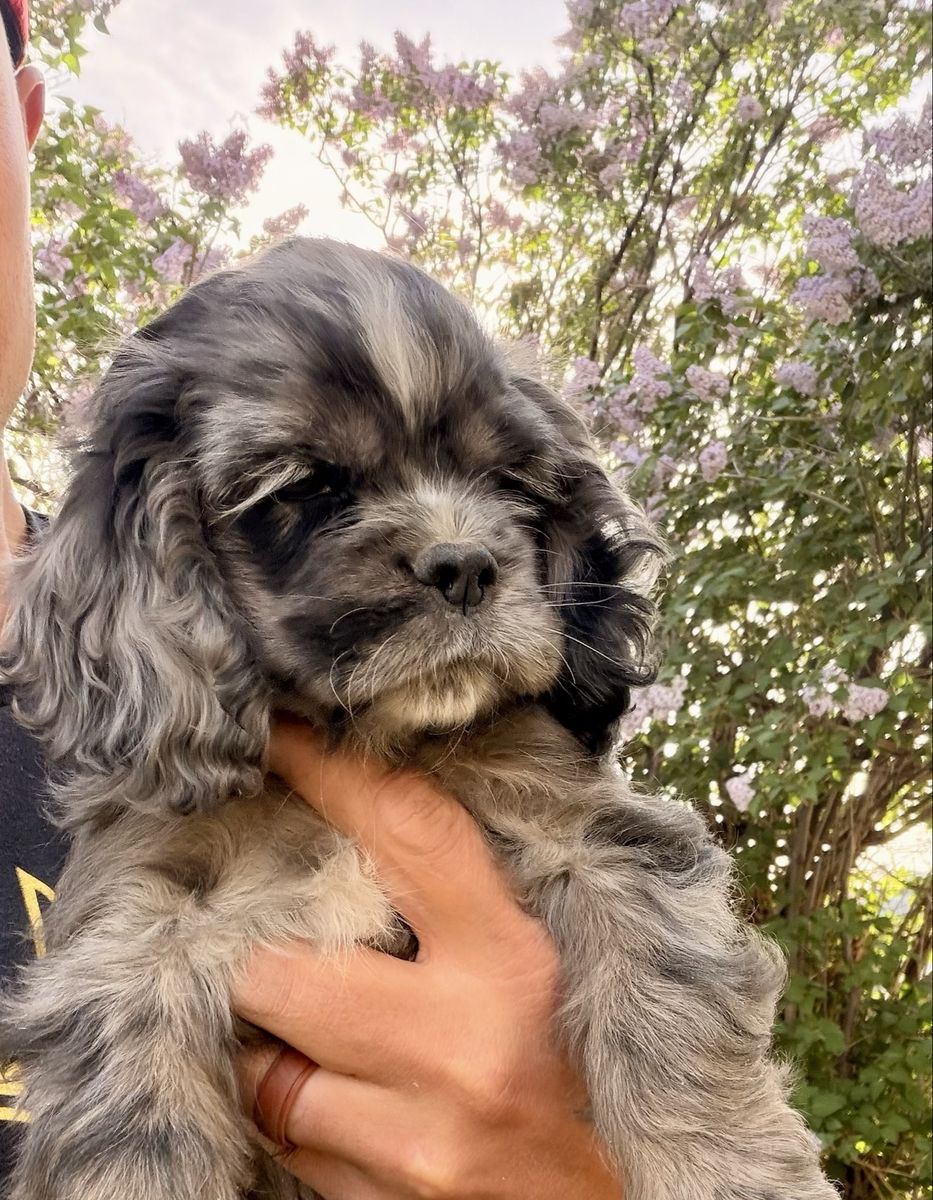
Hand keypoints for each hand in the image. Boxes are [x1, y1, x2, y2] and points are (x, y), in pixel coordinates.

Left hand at [233, 717, 623, 1198]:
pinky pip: (287, 1140)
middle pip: (285, 968)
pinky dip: (297, 1111)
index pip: (405, 834)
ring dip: (273, 1045)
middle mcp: (460, 1046)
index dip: (332, 774)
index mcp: (518, 962)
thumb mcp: (566, 961)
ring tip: (316, 1035)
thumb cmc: (600, 1069)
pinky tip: (349, 1098)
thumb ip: (485, 893)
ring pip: (265, 1070)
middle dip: (266, 957)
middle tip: (287, 942)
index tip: (282, 738)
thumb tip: (396, 808)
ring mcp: (415, 1138)